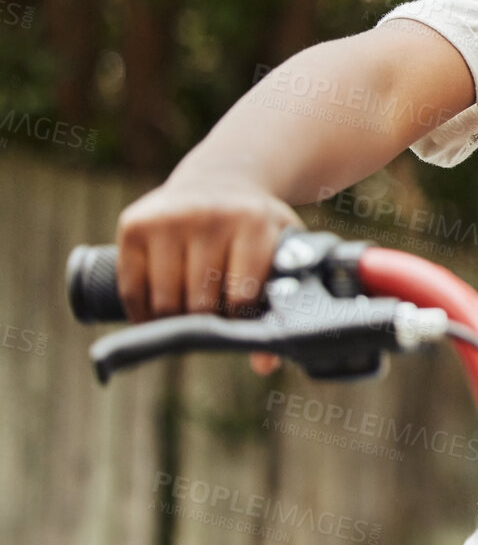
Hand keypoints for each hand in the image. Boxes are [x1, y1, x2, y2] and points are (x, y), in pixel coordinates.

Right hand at [114, 171, 302, 373]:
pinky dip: (142, 312)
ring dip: (173, 321)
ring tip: (189, 315)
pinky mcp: (134, 224)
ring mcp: (168, 218)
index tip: (238, 325)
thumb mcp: (280, 252)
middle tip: (211, 320)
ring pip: (163, 302)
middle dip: (206, 322)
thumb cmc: (255, 228)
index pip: (240, 298)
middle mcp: (209, 216)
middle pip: (199, 304)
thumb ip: (279, 303)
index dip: (238, 322)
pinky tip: (155, 313)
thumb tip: (265, 365)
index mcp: (254, 223)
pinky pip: (131, 289)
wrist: (222, 178)